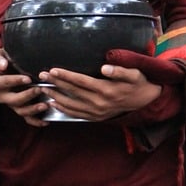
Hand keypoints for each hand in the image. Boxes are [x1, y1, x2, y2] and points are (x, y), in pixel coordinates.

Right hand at [0, 48, 49, 127]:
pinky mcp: (19, 108)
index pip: (4, 83)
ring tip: (45, 105)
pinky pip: (26, 118)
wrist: (8, 66)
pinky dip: (36, 122)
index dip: (15, 81)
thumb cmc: (3, 59)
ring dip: (33, 109)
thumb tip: (3, 65)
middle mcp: (1, 96)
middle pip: (12, 100)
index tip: (28, 78)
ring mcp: (10, 104)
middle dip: (26, 96)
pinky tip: (46, 121)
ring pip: (20, 111)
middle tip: (39, 89)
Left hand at [42, 63, 161, 120]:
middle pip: (72, 92)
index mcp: (106, 90)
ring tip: (43, 89)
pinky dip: (64, 109)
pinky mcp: (96, 117)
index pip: (81, 81)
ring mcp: (97, 112)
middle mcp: (99, 102)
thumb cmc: (138, 83)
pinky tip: (54, 104)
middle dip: (55, 84)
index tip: (52, 70)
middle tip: (41, 76)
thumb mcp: (134, 74)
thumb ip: (119, 71)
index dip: (66, 76)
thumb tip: (105, 68)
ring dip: (56, 97)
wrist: (145, 101)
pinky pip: (76, 114)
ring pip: (71, 105)